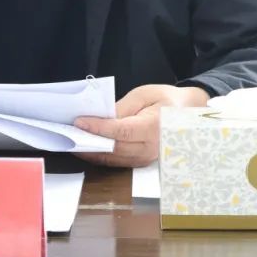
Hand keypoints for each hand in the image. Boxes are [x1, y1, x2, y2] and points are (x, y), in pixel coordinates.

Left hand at [74, 85, 208, 167]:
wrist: (187, 114)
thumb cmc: (165, 100)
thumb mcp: (144, 94)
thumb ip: (123, 107)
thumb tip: (101, 118)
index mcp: (154, 127)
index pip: (121, 131)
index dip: (99, 128)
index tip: (80, 122)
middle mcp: (151, 147)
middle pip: (115, 148)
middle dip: (90, 142)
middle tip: (69, 133)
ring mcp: (147, 158)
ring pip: (115, 159)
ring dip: (92, 152)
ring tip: (73, 142)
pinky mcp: (142, 162)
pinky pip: (119, 162)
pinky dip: (102, 156)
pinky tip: (87, 149)